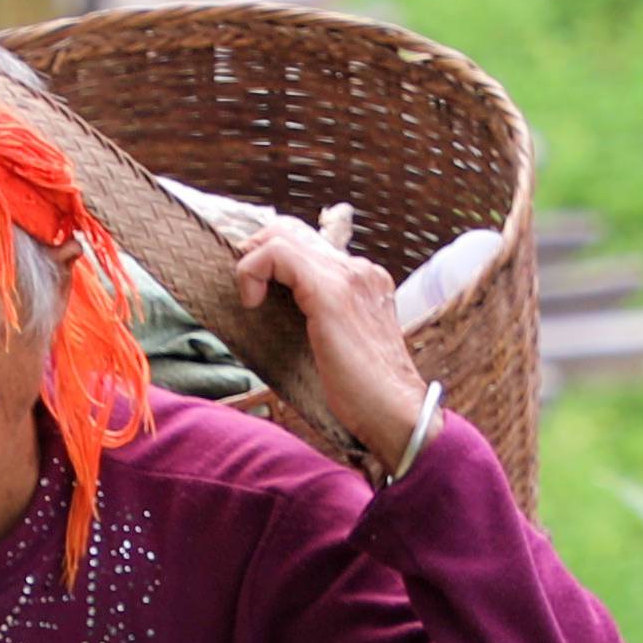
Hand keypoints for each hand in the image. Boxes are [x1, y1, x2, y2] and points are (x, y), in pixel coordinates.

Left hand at [228, 210, 436, 470]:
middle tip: (245, 290)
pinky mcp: (332, 292)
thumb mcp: (338, 345)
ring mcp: (349, 276)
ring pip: (282, 234)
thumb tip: (273, 312)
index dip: (272, 258)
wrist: (396, 413)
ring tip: (249, 298)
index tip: (255, 290)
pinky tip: (252, 303)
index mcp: (365, 280)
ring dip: (252, 262)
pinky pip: (278, 254)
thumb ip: (317, 320)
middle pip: (292, 229)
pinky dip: (252, 271)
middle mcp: (360, 269)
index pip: (309, 243)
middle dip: (256, 252)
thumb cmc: (364, 395)